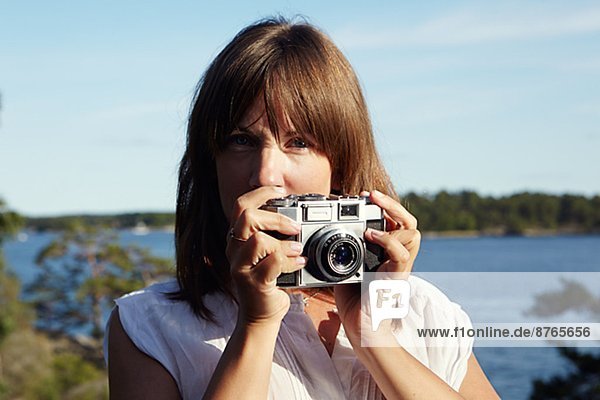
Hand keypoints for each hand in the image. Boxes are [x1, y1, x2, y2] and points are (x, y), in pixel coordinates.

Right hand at [225, 186, 305, 326]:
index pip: (241, 206)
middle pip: (246, 217)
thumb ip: (273, 234)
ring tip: (298, 249)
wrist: (260, 317)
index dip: (260, 194)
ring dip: (285, 243)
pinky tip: (299, 263)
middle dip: (275, 217)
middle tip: (294, 227)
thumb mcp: (267, 253)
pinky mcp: (254, 283)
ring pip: (259, 240)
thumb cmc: (267, 281)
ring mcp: (241, 268)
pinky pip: (272, 263)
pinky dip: (291, 261)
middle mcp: (234, 250)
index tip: (280, 191)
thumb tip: (296, 216)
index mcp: (237, 238)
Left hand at [334, 190, 420, 341]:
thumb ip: (338, 252)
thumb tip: (315, 237)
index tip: (364, 195)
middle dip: (392, 204)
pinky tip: (370, 236)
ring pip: (413, 233)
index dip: (383, 206)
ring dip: (393, 218)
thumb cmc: (353, 301)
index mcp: (386, 252)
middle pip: (409, 222)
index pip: (394, 222)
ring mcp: (399, 267)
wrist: (361, 328)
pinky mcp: (395, 278)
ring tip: (372, 212)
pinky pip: (400, 253)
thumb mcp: (342, 268)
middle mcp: (396, 257)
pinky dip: (387, 240)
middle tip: (372, 195)